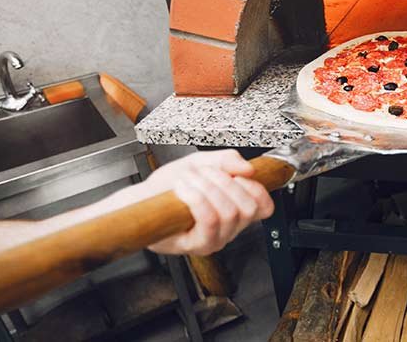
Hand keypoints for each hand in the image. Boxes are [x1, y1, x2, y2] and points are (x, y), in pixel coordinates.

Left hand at [127, 150, 274, 254]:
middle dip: (225, 182)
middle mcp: (228, 229)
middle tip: (205, 173)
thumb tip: (248, 168)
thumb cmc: (168, 186)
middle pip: (247, 207)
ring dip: (206, 187)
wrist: (142, 199)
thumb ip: (226, 160)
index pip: (265, 207)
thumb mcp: (201, 163)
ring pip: (228, 212)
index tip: (239, 175)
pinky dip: (196, 197)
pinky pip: (209, 219)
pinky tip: (183, 189)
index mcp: (235, 211)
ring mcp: (214, 239)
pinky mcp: (196, 245)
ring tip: (188, 180)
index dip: (255, 188)